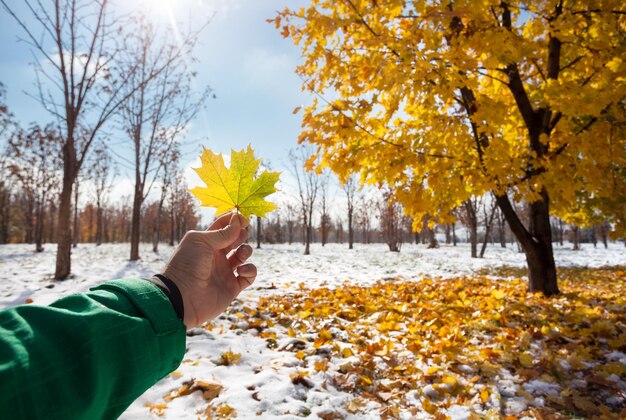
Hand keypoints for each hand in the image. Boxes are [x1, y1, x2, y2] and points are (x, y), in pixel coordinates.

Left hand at [161, 212, 256, 327]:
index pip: (223, 227)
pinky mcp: (232, 287)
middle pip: (236, 239)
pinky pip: (248, 276)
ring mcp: (225, 271)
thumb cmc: (187, 264)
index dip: (233, 220)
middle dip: (241, 234)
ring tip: (240, 255)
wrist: (182, 297)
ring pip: (243, 255)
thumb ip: (222, 232)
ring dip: (246, 251)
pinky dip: (250, 270)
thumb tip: (238, 221)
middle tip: (239, 237)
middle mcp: (216, 256)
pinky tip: (241, 270)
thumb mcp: (201, 241)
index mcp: (206, 243)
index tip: (242, 218)